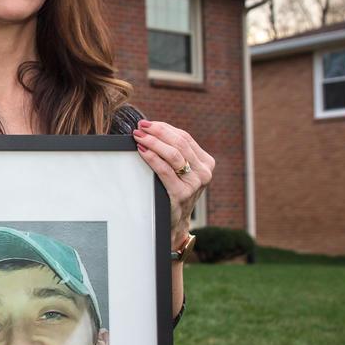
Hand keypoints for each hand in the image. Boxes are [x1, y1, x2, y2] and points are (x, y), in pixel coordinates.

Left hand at [132, 119, 213, 246]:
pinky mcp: (182, 194)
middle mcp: (204, 172)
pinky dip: (152, 157)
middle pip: (179, 143)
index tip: (147, 123)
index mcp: (206, 162)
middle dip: (157, 132)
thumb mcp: (181, 171)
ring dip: (153, 142)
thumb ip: (175, 152)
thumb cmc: (174, 192)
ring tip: (138, 136)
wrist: (174, 222)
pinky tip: (141, 151)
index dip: (164, 128)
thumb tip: (151, 129)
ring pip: (173, 154)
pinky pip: (164, 170)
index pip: (184, 138)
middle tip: (140, 127)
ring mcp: (195, 184)